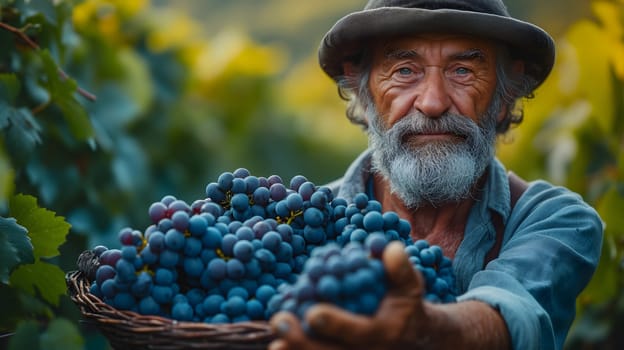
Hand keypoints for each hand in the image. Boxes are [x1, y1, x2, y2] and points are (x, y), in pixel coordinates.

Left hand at [268, 241, 430, 349]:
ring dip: (296, 349)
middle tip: (279, 322)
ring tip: (274, 337)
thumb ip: (400, 269)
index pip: (359, 331)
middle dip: (303, 340)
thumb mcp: (410, 285)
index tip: (313, 312)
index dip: (337, 323)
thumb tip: (389, 249)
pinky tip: (278, 343)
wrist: (410, 335)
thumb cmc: (404, 303)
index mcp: (384, 332)